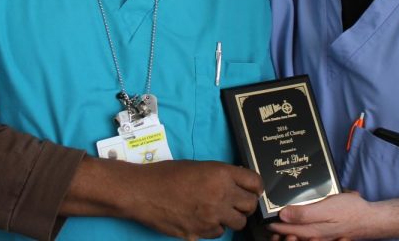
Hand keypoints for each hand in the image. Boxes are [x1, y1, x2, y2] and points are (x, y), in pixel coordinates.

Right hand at [134, 160, 262, 238]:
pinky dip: (214, 228)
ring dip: (232, 218)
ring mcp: (211, 217)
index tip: (252, 190)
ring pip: (238, 223)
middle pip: (250, 205)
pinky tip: (202, 219)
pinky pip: (219, 233)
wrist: (142, 192)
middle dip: (245, 204)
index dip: (255, 187)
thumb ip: (220, 175)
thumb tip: (236, 183)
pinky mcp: (201, 233)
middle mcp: (220, 195)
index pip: (255, 182)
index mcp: (220, 174)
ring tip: (218, 211)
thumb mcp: (198, 166)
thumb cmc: (167, 174)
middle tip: (235, 203)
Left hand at [268, 191, 366, 240]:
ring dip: (287, 231)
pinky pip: (306, 233)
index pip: (285, 229)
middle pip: (290, 236)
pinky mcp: (324, 232)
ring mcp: (319, 235)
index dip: (272, 225)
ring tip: (277, 225)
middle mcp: (313, 235)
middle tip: (267, 224)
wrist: (370, 219)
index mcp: (311, 231)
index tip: (262, 217)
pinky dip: (298, 229)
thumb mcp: (327, 208)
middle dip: (277, 231)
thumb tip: (283, 214)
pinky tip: (296, 221)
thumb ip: (305, 213)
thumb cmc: (350, 211)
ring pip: (297, 236)